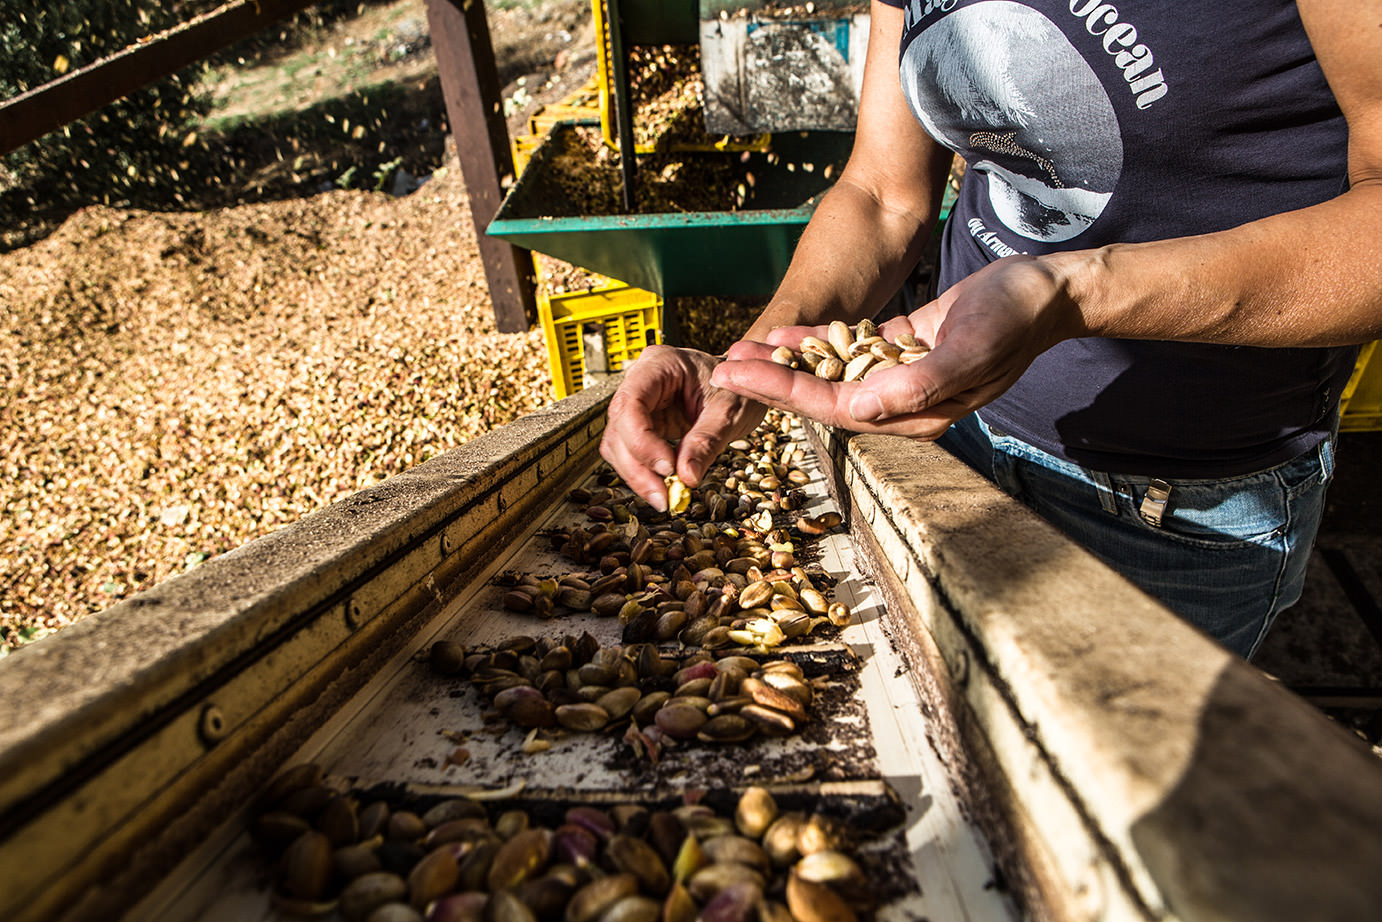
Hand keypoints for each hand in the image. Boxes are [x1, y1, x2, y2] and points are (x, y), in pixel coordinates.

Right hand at [600, 345, 766, 510]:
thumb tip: (687, 478)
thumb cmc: (738, 386)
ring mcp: (638, 403)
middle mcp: (640, 381)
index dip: (641, 440)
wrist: (742, 385)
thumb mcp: (729, 411)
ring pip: (617, 444)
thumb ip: (707, 441)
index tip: (667, 468)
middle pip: (619, 427)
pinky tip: (663, 486)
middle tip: (664, 497)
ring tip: (665, 497)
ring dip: (636, 474)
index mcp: (659, 364)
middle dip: (638, 466)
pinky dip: (643, 473)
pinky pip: (629, 452)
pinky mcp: (642, 424)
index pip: (630, 403)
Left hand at [711, 256, 1080, 437]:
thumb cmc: (1014, 320)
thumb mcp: (970, 350)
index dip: (783, 393)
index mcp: (916, 414)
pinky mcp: (904, 348)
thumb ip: (917, 385)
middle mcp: (904, 403)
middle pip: (822, 397)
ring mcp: (902, 376)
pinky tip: (784, 335)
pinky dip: (817, 342)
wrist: (1048, 291)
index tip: (739, 375)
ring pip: (830, 374)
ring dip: (785, 363)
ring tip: (740, 350)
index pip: (834, 408)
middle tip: (722, 368)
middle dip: (770, 383)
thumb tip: (859, 409)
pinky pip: (850, 350)